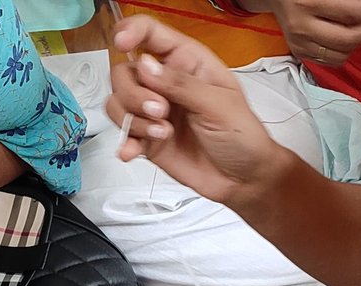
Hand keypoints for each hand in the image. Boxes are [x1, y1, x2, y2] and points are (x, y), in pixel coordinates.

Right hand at [107, 16, 287, 204]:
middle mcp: (166, 83)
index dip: (131, 32)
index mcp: (187, 62)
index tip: (122, 44)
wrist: (243, 178)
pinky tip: (134, 150)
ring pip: (118, 101)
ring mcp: (154, 111)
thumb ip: (181, 84)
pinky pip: (122, 133)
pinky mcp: (147, 138)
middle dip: (135, 93)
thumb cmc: (243, 135)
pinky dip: (125, 141)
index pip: (150, 33)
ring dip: (133, 118)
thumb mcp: (219, 104)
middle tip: (161, 110)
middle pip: (124, 72)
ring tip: (161, 131)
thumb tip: (146, 66)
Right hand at [251, 0, 360, 65]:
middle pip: (350, 39)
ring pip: (343, 54)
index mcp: (309, 3)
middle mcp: (302, 26)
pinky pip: (333, 60)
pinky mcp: (300, 53)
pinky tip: (346, 34)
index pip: (354, 12)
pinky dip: (345, 50)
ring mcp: (300, 43)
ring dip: (360, 40)